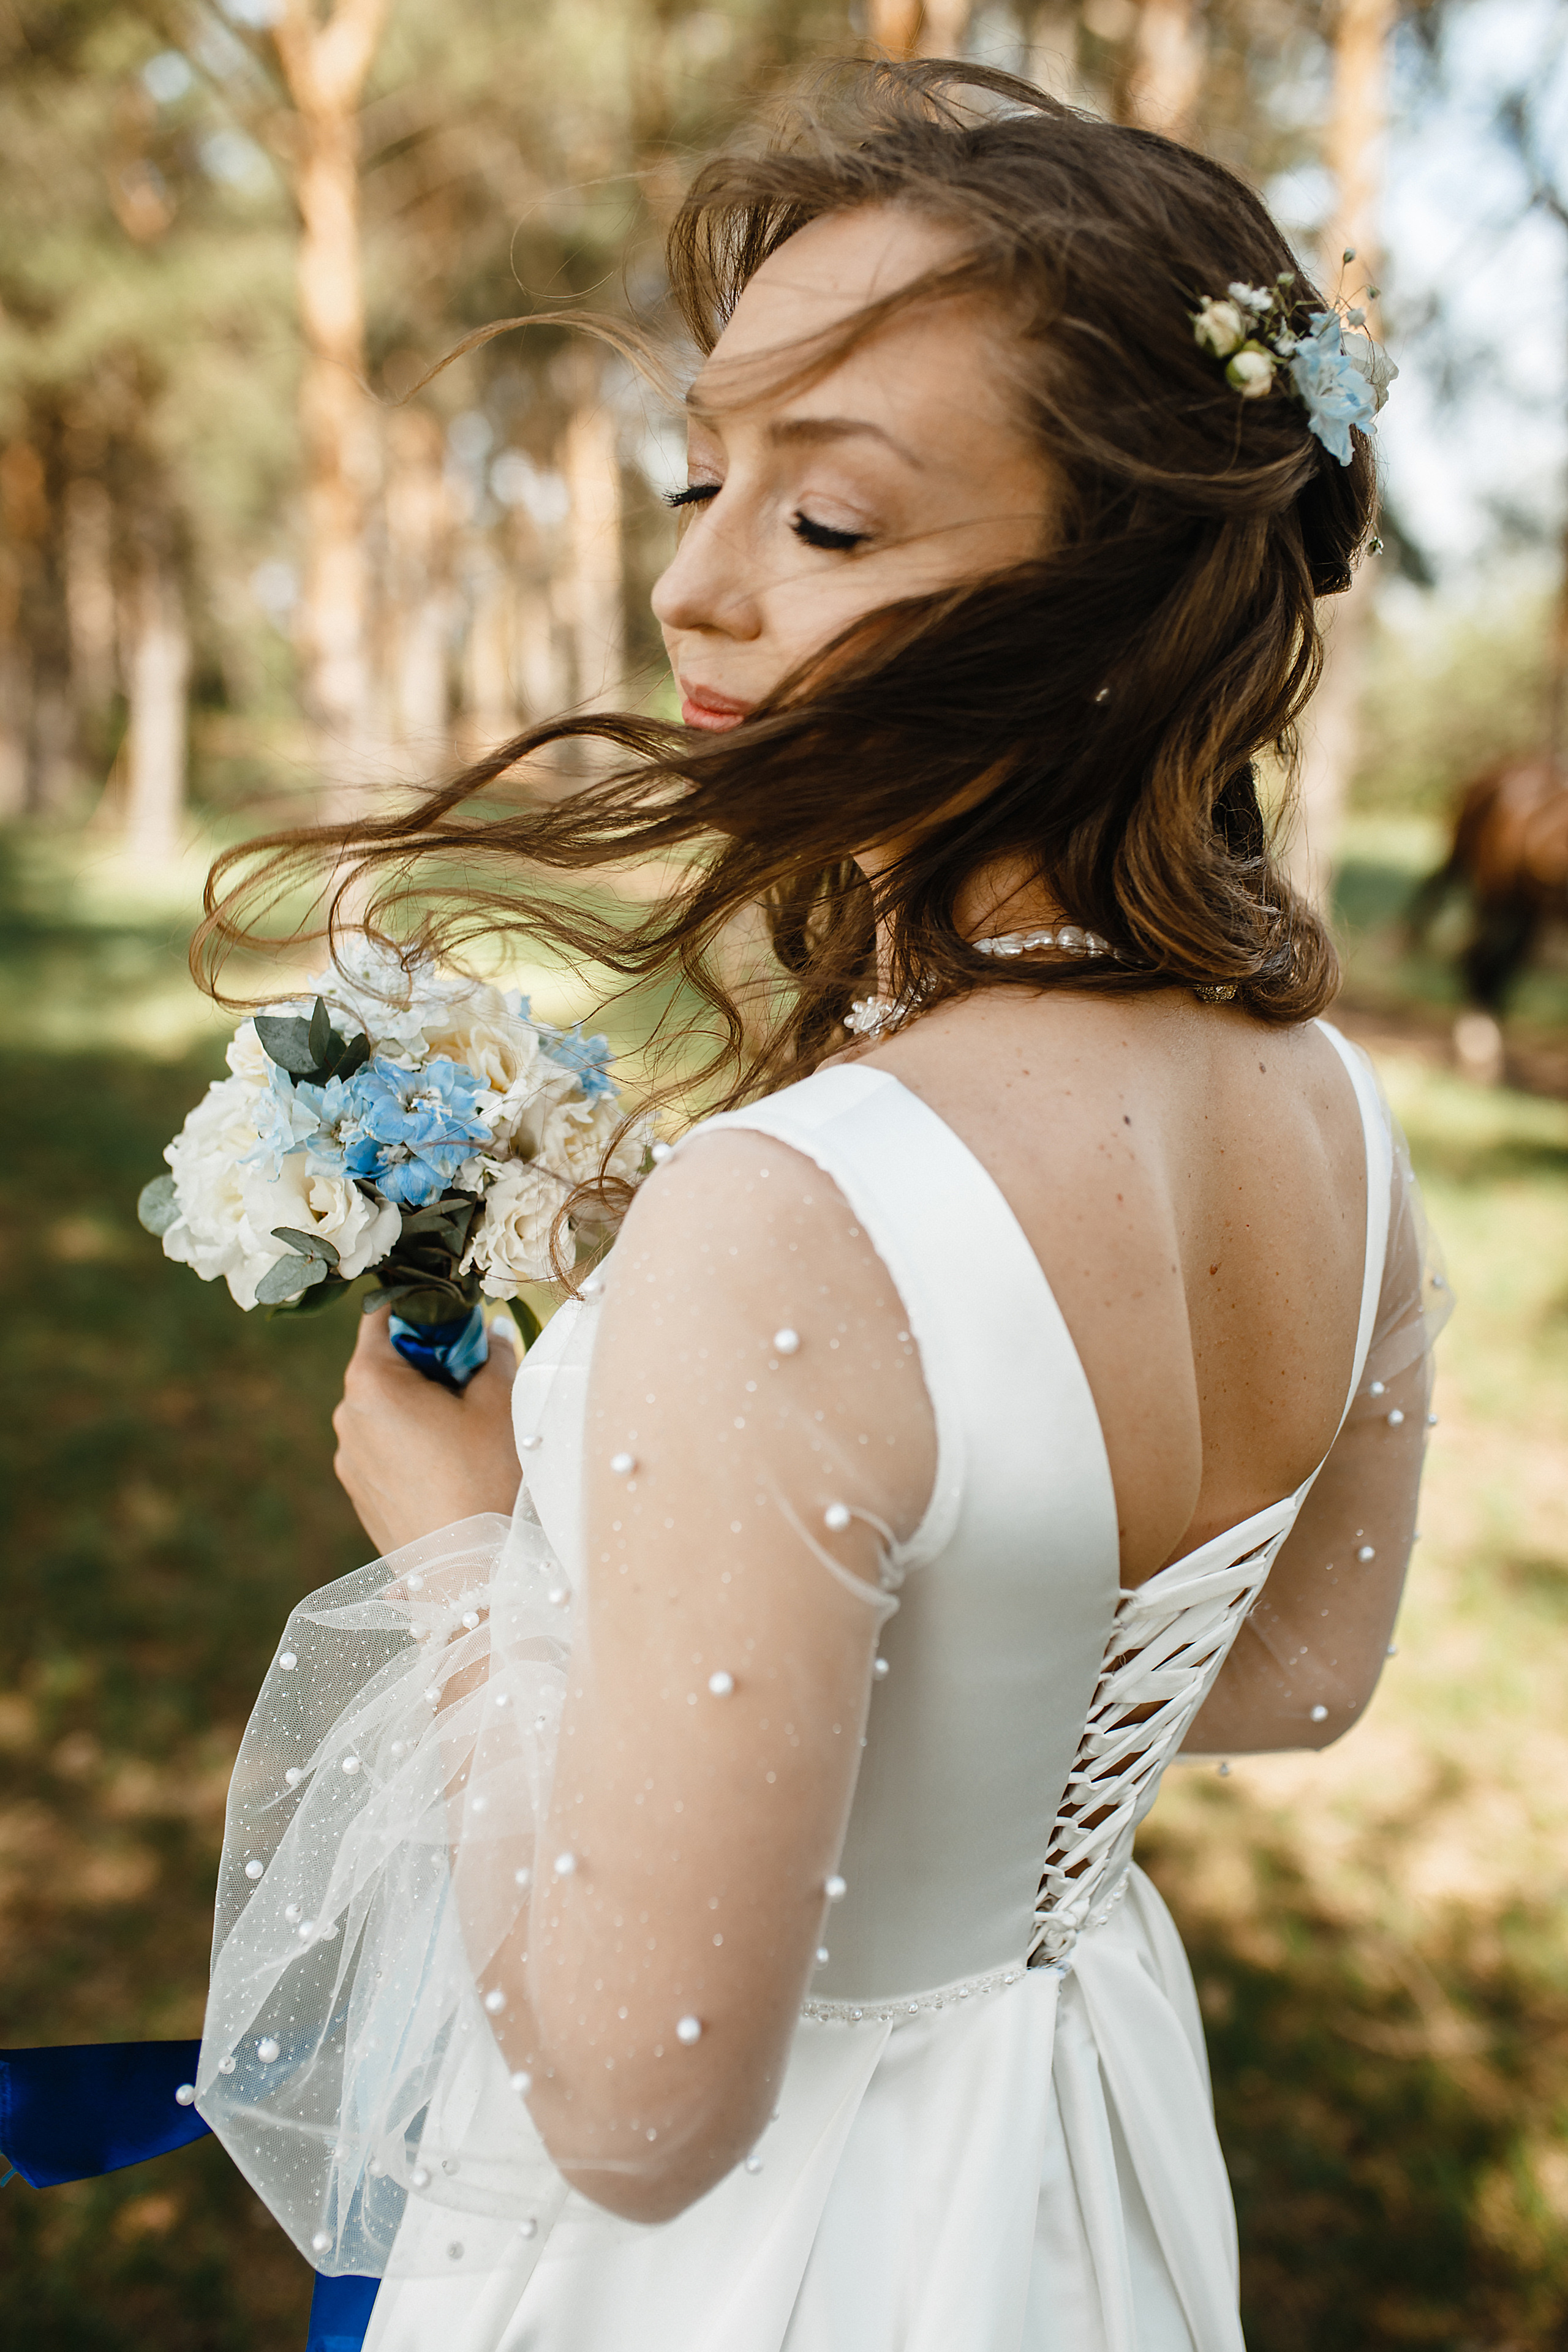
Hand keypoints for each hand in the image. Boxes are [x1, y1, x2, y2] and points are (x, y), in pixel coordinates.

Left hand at [332, 1310, 522, 1555]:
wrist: (470, 1575)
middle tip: (479, 1378)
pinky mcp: (362, 1496)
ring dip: (424, 1406)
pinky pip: (386, 1450)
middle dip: (431, 1362)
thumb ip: (492, 1353)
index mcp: (369, 1382)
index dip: (426, 1309)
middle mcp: (346, 1417)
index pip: (384, 1315)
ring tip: (472, 1432)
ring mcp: (349, 1461)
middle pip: (386, 1364)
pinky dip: (415, 1444)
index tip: (462, 1321)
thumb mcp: (500, 1401)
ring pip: (387, 1410)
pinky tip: (455, 1468)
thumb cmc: (485, 1477)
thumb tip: (489, 1333)